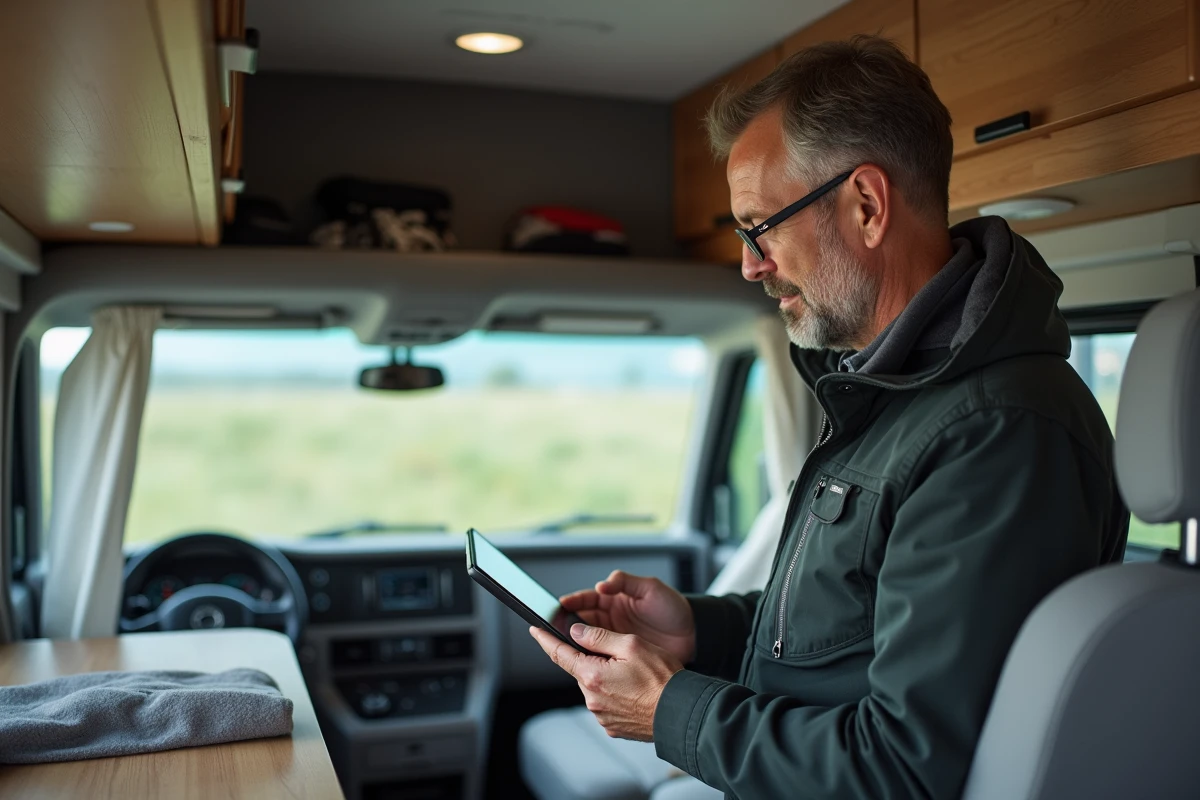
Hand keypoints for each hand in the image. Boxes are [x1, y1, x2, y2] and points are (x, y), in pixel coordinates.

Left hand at [530, 623, 682, 740]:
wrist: (682, 712)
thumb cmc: (663, 679)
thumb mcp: (631, 645)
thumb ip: (599, 637)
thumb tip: (576, 632)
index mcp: (592, 676)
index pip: (560, 654)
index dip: (546, 639)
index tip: (535, 629)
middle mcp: (592, 699)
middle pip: (581, 669)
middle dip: (592, 658)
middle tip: (618, 654)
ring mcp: (602, 716)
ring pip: (595, 686)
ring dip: (606, 677)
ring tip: (635, 675)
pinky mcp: (613, 727)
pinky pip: (606, 703)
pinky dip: (616, 693)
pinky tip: (635, 691)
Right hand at [560, 571, 695, 663]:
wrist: (694, 636)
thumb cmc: (674, 609)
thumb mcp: (651, 589)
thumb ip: (626, 583)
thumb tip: (602, 585)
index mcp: (614, 599)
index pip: (586, 599)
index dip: (571, 602)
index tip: (560, 606)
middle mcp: (610, 618)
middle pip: (581, 620)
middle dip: (567, 624)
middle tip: (554, 629)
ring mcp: (615, 638)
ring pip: (587, 640)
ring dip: (576, 643)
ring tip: (565, 646)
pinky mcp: (621, 656)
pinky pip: (600, 657)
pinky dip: (591, 659)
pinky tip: (585, 662)